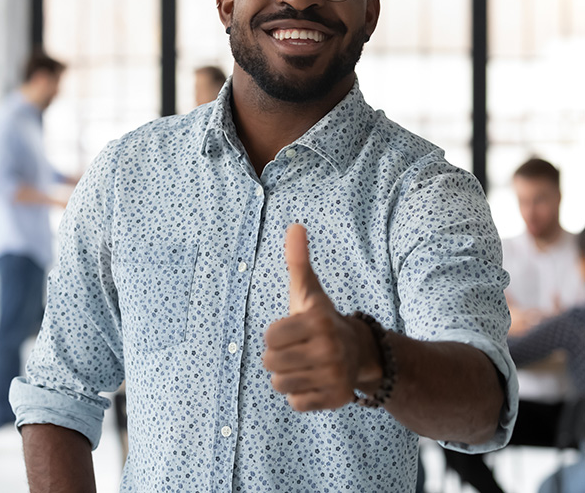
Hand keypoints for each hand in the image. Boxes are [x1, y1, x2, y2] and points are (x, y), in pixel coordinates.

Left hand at [262, 224, 380, 411]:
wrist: (359, 351)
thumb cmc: (321, 318)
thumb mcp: (309, 290)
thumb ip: (298, 260)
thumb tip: (294, 225)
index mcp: (317, 321)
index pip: (269, 338)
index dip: (275, 335)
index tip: (292, 330)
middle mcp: (328, 349)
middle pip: (271, 364)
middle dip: (279, 357)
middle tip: (298, 349)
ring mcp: (334, 376)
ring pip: (280, 385)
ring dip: (287, 377)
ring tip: (305, 365)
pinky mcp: (336, 399)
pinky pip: (296, 403)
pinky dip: (300, 395)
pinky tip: (314, 380)